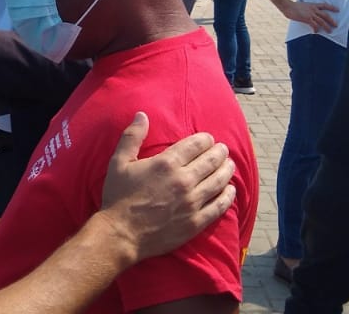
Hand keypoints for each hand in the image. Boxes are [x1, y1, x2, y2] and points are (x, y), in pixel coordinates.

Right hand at [99, 112, 235, 260]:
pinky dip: (228, 195)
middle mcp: (183, 180)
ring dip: (227, 170)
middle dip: (220, 151)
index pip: (196, 144)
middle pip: (211, 160)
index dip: (205, 139)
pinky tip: (231, 190)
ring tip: (230, 165)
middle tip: (223, 149)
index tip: (208, 138)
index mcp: (166, 163)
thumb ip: (132, 136)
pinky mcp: (196, 222)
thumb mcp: (119, 162)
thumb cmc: (118, 197)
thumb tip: (142, 114)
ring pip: (219, 181)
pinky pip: (219, 206)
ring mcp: (192, 202)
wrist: (121, 234)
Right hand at [282, 0, 339, 32]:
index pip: (325, 5)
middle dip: (332, 20)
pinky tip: (316, 32)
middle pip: (325, 15)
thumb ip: (307, 7)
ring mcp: (310, 14)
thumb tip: (306, 8)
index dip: (332, 7)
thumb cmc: (293, 6)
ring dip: (326, 27)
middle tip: (336, 25)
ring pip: (322, 21)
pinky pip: (314, 25)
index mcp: (313, 5)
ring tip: (330, 31)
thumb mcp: (302, 4)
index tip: (338, 10)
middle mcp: (313, 9)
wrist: (287, 5)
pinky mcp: (307, 18)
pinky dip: (316, 29)